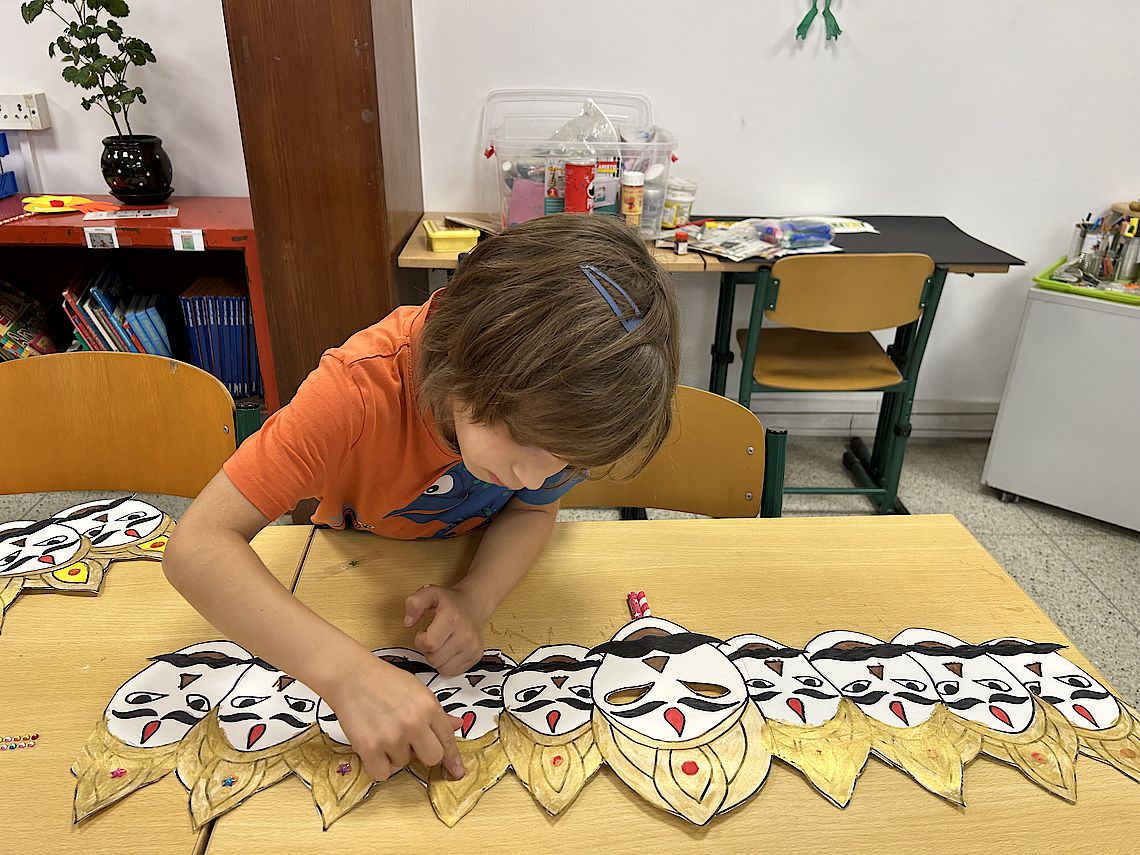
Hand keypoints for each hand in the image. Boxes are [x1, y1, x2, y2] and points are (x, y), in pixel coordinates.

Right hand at [327, 655, 464, 781]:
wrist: (351, 676)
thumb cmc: (384, 681)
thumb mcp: (417, 690)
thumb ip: (437, 712)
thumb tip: (458, 725)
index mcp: (428, 707)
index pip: (447, 739)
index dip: (452, 758)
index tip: (457, 771)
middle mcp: (414, 723)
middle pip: (432, 758)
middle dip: (423, 754)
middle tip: (409, 741)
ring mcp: (392, 737)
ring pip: (403, 764)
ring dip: (395, 753)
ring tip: (383, 730)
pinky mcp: (369, 748)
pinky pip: (382, 773)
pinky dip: (378, 764)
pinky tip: (373, 745)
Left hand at [404, 584, 486, 676]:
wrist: (473, 604)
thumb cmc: (449, 601)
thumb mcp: (429, 593)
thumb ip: (414, 603)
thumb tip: (408, 622)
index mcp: (452, 618)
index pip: (429, 644)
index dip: (420, 640)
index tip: (424, 632)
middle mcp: (465, 634)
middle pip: (435, 658)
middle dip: (428, 651)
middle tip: (432, 638)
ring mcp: (472, 647)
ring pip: (443, 668)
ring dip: (437, 659)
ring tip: (440, 644)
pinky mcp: (476, 656)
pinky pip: (453, 671)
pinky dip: (447, 664)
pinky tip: (448, 651)